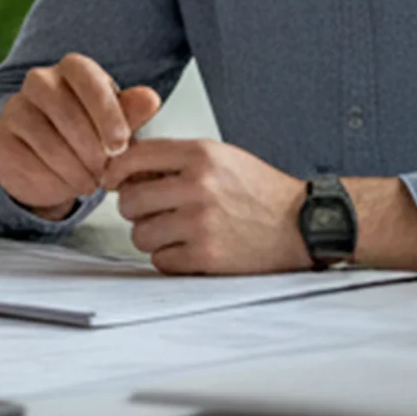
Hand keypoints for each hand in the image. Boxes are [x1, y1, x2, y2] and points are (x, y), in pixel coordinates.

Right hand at [0, 55, 162, 218]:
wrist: (48, 166)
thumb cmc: (90, 138)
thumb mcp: (115, 128)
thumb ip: (131, 114)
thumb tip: (150, 98)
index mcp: (73, 70)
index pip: (86, 78)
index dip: (106, 111)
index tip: (121, 144)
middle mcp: (39, 81)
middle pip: (64, 108)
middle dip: (89, 145)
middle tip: (105, 171)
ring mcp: (15, 107)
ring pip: (44, 137)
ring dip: (72, 166)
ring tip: (90, 184)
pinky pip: (24, 157)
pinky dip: (50, 177)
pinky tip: (66, 186)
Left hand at [101, 139, 306, 273]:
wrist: (304, 224)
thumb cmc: (260, 192)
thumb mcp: (221, 158)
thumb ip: (175, 160)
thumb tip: (124, 170)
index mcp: (201, 155)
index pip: (133, 157)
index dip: (116, 171)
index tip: (112, 181)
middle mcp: (198, 186)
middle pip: (128, 200)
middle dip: (136, 209)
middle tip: (155, 211)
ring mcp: (201, 222)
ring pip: (139, 234)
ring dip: (153, 236)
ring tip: (178, 231)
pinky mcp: (206, 255)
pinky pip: (159, 260)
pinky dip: (171, 258)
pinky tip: (192, 248)